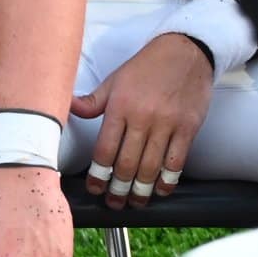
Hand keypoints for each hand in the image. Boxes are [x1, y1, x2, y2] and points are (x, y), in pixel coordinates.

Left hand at [70, 33, 212, 208]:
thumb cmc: (145, 68)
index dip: (98, 174)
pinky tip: (161, 191)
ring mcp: (167, 125)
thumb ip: (92, 102)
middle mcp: (142, 118)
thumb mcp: (113, 81)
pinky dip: (168, 180)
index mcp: (119, 107)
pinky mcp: (189, 128)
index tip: (94, 189)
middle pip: (127, 163)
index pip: (105, 149)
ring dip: (141, 190)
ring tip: (134, 202)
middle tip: (113, 203)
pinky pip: (177, 161)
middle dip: (118, 188)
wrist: (184, 53)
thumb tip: (68, 109)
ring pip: (151, 167)